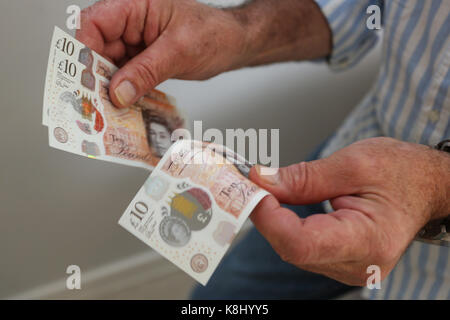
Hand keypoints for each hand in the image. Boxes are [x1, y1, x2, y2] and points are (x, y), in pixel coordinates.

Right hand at [76, 0, 247, 107]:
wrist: (233, 44)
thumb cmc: (214, 34)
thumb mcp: (179, 52)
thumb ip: (146, 71)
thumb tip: (117, 92)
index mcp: (136, 6)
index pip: (96, 22)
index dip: (86, 49)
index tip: (86, 78)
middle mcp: (131, 22)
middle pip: (98, 47)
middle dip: (96, 75)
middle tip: (96, 103)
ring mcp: (136, 41)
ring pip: (109, 65)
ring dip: (109, 88)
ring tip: (109, 110)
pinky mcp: (142, 59)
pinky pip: (125, 75)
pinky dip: (124, 91)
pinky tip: (124, 106)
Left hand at [249, 137, 449, 285]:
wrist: (426, 185)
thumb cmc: (402, 173)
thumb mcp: (353, 163)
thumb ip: (304, 177)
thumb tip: (262, 181)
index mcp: (368, 240)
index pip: (301, 242)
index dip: (268, 217)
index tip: (252, 188)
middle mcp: (358, 264)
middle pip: (293, 248)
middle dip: (265, 214)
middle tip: (250, 183)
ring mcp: (349, 267)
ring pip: (293, 249)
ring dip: (273, 219)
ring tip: (264, 190)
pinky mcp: (341, 260)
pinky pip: (303, 247)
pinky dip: (285, 225)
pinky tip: (281, 205)